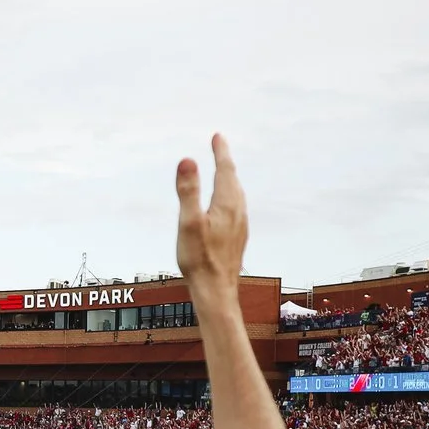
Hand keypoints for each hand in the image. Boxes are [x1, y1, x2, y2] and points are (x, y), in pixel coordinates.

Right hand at [174, 134, 246, 295]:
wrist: (216, 291)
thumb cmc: (199, 259)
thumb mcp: (188, 222)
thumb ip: (188, 190)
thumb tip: (188, 160)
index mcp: (227, 204)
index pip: (225, 170)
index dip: (220, 152)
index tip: (217, 137)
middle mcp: (238, 212)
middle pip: (233, 180)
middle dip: (225, 163)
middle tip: (219, 148)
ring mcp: (240, 226)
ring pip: (237, 195)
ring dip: (230, 180)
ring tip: (224, 173)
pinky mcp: (238, 238)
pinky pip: (237, 208)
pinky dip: (230, 197)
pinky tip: (226, 207)